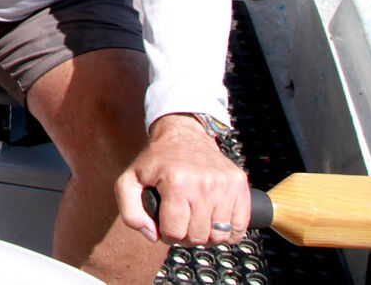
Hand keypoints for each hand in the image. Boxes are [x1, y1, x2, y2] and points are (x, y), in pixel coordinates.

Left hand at [116, 114, 250, 244]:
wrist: (184, 134)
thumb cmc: (157, 160)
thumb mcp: (130, 180)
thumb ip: (130, 212)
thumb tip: (152, 235)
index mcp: (176, 183)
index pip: (175, 232)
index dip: (167, 234)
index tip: (166, 224)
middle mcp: (203, 184)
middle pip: (198, 236)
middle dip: (186, 236)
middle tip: (181, 223)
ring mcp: (224, 184)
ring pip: (219, 235)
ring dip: (207, 235)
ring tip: (197, 221)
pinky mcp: (239, 184)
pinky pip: (240, 226)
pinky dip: (228, 232)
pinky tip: (215, 221)